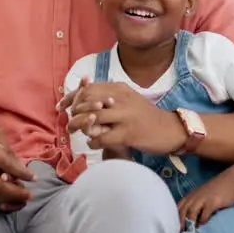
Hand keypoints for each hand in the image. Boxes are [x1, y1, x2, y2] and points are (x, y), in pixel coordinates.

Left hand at [59, 78, 184, 154]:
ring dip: (80, 128)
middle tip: (69, 124)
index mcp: (120, 89)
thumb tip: (84, 95)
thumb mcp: (129, 99)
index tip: (62, 106)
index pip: (89, 88)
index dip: (72, 97)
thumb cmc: (147, 116)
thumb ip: (109, 96)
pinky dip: (93, 142)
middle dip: (74, 114)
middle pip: (87, 102)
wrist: (171, 130)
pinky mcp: (128, 134)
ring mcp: (125, 116)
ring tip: (76, 134)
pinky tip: (93, 144)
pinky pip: (101, 138)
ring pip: (92, 119)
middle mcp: (121, 99)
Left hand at [177, 161, 233, 229]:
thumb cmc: (215, 190)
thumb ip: (194, 205)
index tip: (173, 230)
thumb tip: (187, 221)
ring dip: (189, 224)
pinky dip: (202, 222)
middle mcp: (194, 198)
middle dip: (180, 225)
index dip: (174, 220)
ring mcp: (203, 199)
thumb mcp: (200, 196)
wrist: (230, 180)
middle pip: (182, 212)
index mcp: (190, 197)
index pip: (178, 208)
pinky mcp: (213, 202)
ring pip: (191, 213)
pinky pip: (205, 214)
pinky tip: (202, 228)